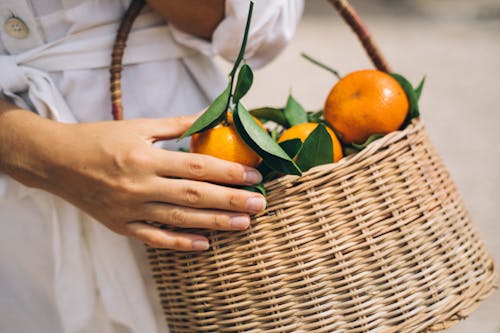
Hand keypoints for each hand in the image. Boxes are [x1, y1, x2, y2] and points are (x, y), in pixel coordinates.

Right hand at [0, 109, 265, 250]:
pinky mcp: (122, 226)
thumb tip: (211, 116)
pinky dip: (180, 244)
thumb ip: (177, 124)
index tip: (254, 175)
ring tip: (244, 223)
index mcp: (145, 157)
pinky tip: (204, 245)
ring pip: (181, 219)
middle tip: (260, 204)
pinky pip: (155, 238)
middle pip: (195, 195)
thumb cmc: (99, 138)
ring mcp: (130, 210)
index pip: (196, 166)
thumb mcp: (138, 125)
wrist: (56, 162)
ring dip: (215, 222)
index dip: (228, 171)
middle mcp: (140, 186)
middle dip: (231, 200)